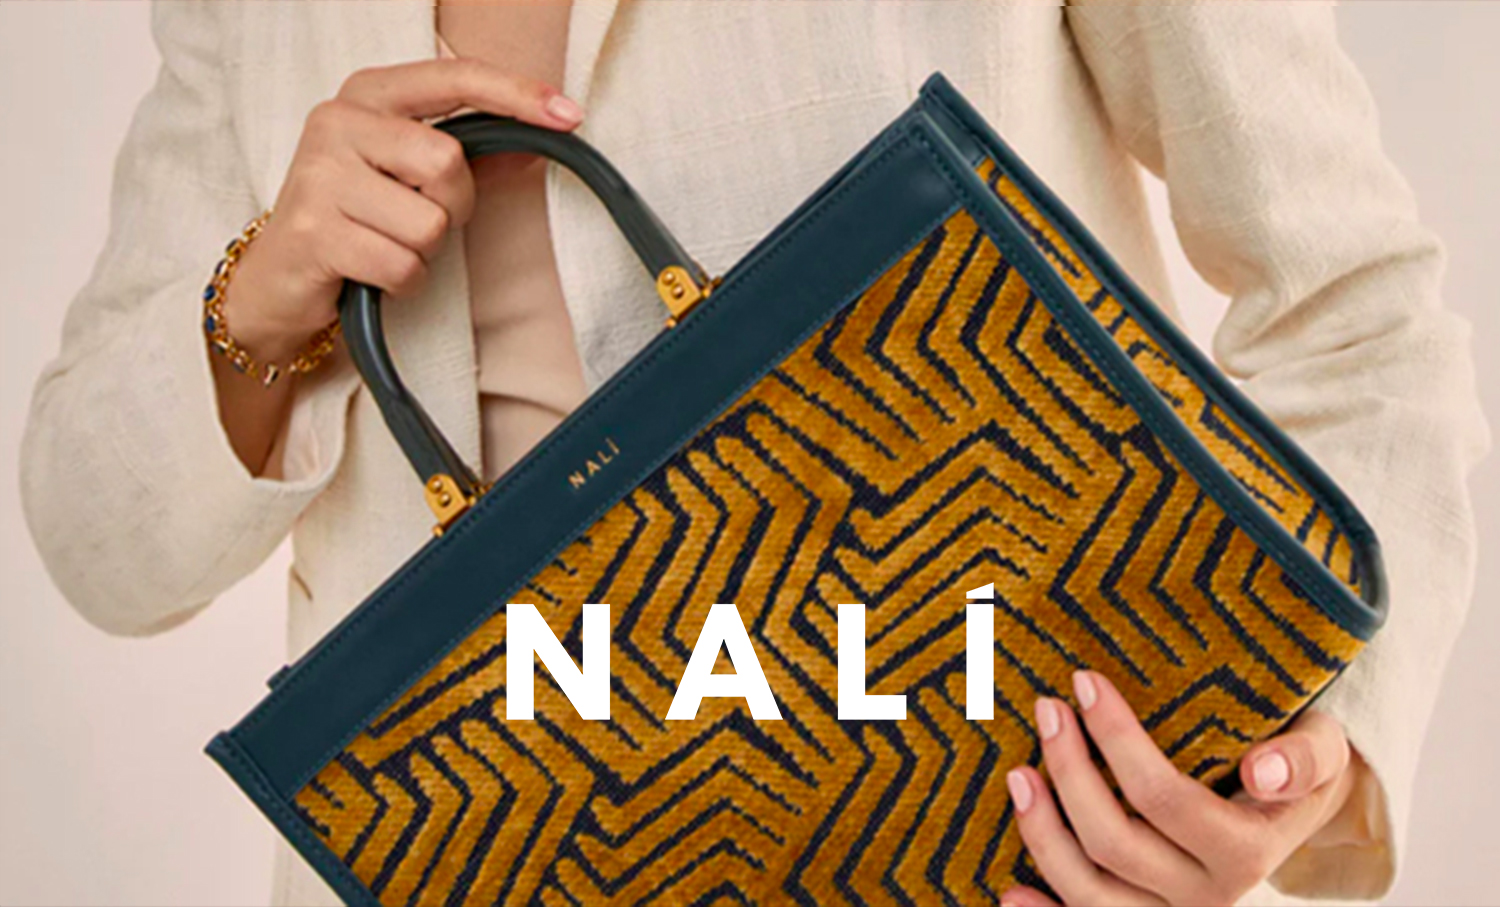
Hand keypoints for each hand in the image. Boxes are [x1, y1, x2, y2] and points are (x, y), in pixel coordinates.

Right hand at [227, 58, 584, 356]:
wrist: (276, 278)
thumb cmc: (355, 218)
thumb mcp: (405, 174)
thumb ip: (468, 155)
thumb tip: (542, 143)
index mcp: (366, 94)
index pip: (454, 78)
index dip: (517, 94)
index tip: (570, 114)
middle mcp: (337, 121)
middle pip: (447, 163)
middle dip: (453, 206)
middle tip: (415, 217)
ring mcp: (319, 175)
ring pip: (429, 223)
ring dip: (424, 251)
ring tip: (384, 243)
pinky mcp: (314, 232)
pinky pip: (404, 265)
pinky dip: (403, 281)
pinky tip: (371, 271)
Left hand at [1001, 671, 1359, 906]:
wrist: (1296, 818)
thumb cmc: (1296, 767)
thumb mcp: (1323, 751)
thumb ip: (1305, 758)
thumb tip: (1263, 769)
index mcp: (1247, 852)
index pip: (1164, 797)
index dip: (1117, 740)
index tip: (1084, 681)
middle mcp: (1207, 897)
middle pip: (1114, 842)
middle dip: (1070, 771)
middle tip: (1047, 709)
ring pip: (1088, 893)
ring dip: (1042, 834)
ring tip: (1018, 773)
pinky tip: (1009, 888)